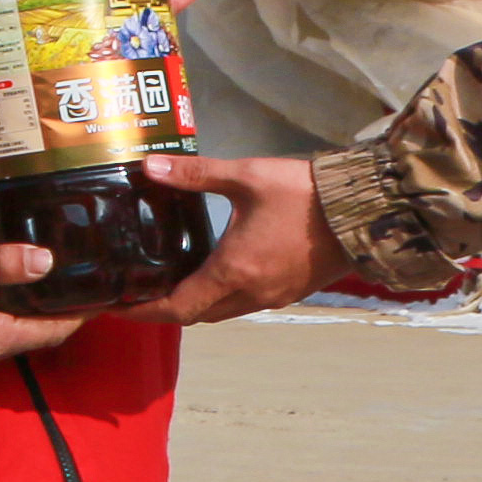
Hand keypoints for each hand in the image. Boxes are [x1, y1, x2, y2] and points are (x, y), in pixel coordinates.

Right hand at [0, 236, 81, 375]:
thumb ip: (6, 262)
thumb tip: (47, 262)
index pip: (49, 332)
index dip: (75, 316)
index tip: (98, 298)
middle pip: (36, 339)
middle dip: (56, 317)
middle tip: (78, 290)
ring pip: (18, 342)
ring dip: (34, 321)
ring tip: (52, 294)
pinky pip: (0, 344)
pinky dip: (14, 326)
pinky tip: (19, 305)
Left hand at [132, 153, 325, 320]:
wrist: (364, 210)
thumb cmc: (305, 194)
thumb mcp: (245, 177)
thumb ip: (193, 174)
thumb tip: (149, 166)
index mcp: (234, 271)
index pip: (177, 308)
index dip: (143, 311)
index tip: (116, 306)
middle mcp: (252, 293)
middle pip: (197, 316)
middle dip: (164, 309)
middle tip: (136, 291)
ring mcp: (274, 296)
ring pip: (223, 312)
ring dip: (195, 304)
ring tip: (169, 281)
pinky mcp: (291, 292)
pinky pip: (245, 304)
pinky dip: (222, 297)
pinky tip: (214, 272)